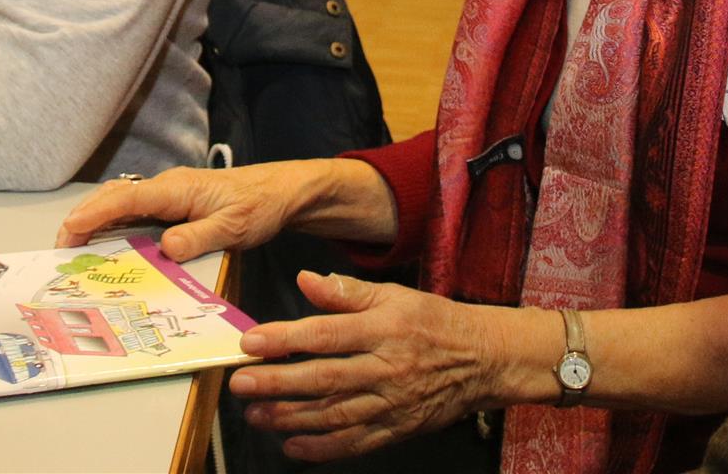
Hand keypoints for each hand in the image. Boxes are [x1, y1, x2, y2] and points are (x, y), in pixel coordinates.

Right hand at [56, 163, 321, 260]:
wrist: (279, 192)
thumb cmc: (258, 206)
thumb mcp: (233, 227)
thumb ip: (198, 238)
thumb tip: (164, 250)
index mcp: (175, 189)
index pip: (125, 198)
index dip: (94, 214)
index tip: (69, 230)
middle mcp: (165, 187)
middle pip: (113, 196)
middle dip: (83, 216)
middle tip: (61, 246)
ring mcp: (167, 194)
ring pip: (120, 200)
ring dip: (94, 218)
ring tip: (73, 244)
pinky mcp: (172, 203)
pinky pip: (133, 209)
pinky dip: (111, 221)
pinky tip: (106, 240)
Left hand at [230, 272, 535, 461]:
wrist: (486, 359)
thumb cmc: (434, 321)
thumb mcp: (393, 295)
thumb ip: (346, 292)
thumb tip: (305, 279)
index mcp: (382, 329)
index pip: (325, 335)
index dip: (285, 339)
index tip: (250, 343)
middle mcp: (386, 369)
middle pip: (324, 379)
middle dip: (277, 384)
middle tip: (241, 385)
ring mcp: (393, 403)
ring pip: (335, 414)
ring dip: (291, 418)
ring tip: (256, 415)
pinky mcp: (399, 427)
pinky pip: (357, 442)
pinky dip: (324, 448)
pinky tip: (293, 445)